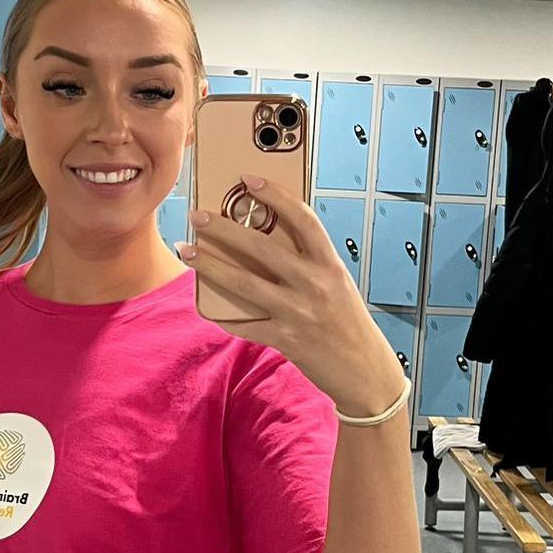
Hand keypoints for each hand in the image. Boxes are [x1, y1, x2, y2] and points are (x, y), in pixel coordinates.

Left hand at [176, 173, 406, 416]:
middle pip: (262, 248)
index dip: (275, 195)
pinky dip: (222, 315)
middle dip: (224, 228)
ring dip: (210, 264)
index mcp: (330, 266)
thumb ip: (309, 264)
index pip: (302, 219)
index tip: (249, 179)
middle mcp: (315, 285)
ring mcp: (298, 313)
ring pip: (244, 283)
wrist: (365, 373)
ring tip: (187, 249)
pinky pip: (244, 324)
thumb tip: (265, 242)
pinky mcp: (285, 339)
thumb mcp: (337, 285)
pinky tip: (204, 305)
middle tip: (198, 215)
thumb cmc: (348, 323)